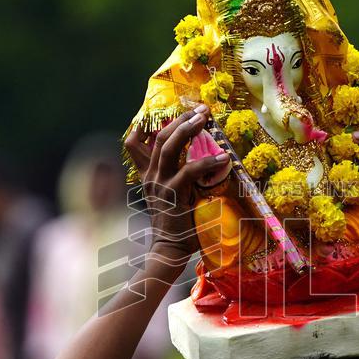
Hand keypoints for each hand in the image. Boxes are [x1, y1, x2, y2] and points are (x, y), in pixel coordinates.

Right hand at [123, 105, 228, 265]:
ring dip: (187, 129)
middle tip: (201, 109)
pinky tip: (223, 158)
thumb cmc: (177, 223)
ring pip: (168, 146)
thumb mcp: (172, 194)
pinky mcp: (173, 194)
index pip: (135, 142)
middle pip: (159, 137)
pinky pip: (189, 171)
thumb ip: (179, 176)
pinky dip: (207, 162)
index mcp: (147, 174)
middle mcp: (150, 176)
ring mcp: (159, 184)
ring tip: (205, 119)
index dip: (147, 123)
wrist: (169, 249)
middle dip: (180, 119)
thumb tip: (200, 157)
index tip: (170, 110)